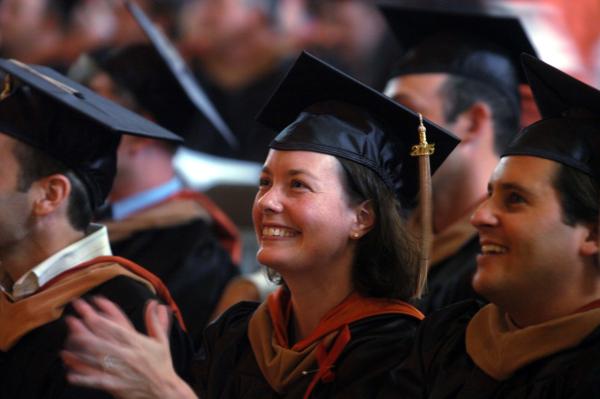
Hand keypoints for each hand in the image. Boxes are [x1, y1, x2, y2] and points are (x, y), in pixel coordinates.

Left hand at [61, 297, 196, 398]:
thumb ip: (155, 321)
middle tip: (69, 320)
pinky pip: (95, 381)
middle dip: (83, 330)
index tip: (87, 308)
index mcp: (136, 343)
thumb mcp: (161, 341)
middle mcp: (126, 355)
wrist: (164, 391)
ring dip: (78, 354)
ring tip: (64, 348)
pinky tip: (70, 374)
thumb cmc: (162, 364)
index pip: (114, 327)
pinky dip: (82, 378)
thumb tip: (155, 303)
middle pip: (100, 341)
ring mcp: (119, 371)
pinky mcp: (115, 385)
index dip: (99, 316)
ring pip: (95, 361)